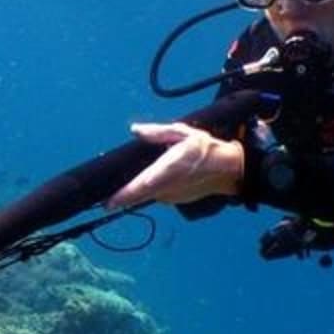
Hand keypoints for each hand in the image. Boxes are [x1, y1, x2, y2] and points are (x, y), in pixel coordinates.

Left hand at [106, 122, 244, 208]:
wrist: (228, 169)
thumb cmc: (205, 148)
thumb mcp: (182, 133)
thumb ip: (158, 132)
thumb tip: (136, 130)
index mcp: (168, 169)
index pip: (142, 185)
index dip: (125, 195)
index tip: (109, 201)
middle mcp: (168, 187)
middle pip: (140, 197)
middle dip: (122, 200)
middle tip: (106, 203)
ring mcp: (173, 196)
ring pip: (148, 197)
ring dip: (135, 196)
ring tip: (119, 196)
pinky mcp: (177, 200)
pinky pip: (158, 196)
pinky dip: (149, 193)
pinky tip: (144, 186)